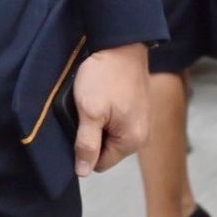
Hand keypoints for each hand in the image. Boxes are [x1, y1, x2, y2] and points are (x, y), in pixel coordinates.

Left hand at [71, 42, 150, 176]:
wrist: (122, 44)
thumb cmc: (106, 77)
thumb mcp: (89, 112)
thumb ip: (86, 144)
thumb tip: (83, 172)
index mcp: (131, 142)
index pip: (99, 163)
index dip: (83, 150)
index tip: (77, 128)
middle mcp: (140, 135)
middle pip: (105, 149)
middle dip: (91, 134)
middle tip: (83, 111)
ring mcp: (140, 120)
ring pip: (109, 133)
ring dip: (96, 121)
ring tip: (91, 100)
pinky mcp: (136, 107)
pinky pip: (115, 119)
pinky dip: (104, 110)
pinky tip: (100, 94)